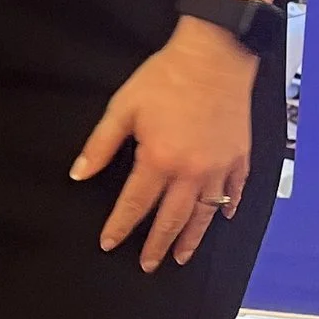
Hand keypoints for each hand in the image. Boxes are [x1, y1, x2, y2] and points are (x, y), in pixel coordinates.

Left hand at [72, 18, 260, 270]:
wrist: (214, 54)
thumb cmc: (167, 76)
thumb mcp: (123, 107)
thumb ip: (101, 145)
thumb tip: (79, 174)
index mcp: (159, 160)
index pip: (134, 204)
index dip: (120, 227)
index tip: (110, 243)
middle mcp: (190, 172)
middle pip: (171, 219)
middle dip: (157, 245)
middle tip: (148, 264)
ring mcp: (218, 167)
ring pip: (203, 214)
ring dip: (191, 238)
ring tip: (181, 256)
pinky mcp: (239, 157)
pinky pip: (234, 191)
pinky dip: (228, 207)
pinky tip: (222, 218)